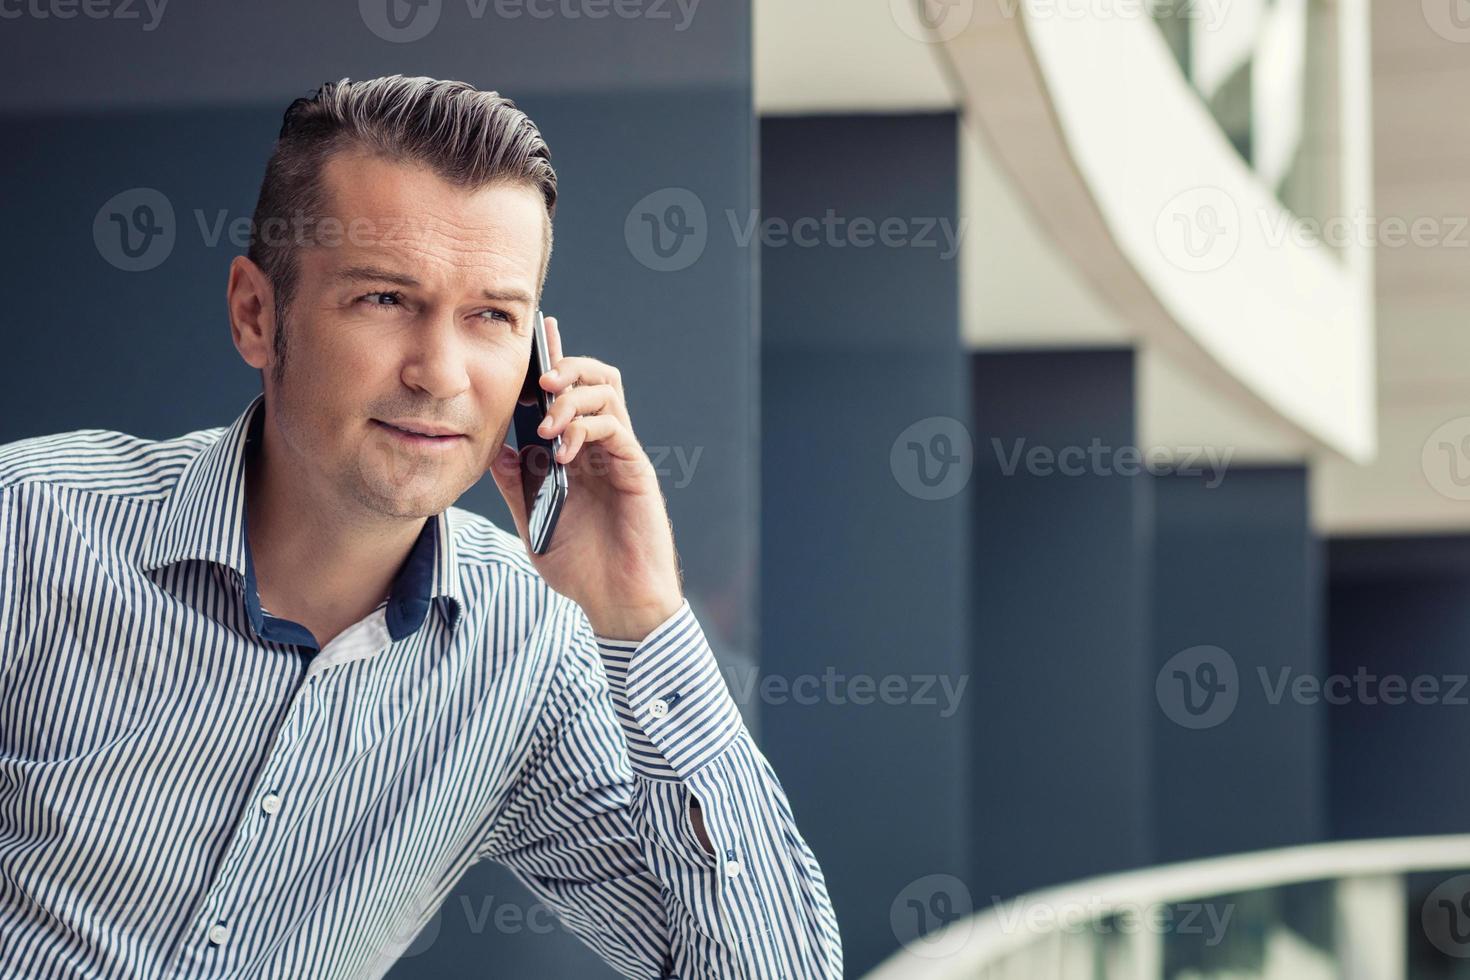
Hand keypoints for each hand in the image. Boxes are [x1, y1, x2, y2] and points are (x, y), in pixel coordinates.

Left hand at [488, 314, 683, 640]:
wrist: (616, 602)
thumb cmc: (581, 566)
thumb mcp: (533, 520)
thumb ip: (517, 483)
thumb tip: (493, 448)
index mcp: (577, 453)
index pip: (567, 395)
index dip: (552, 364)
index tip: (531, 342)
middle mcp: (601, 447)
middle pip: (595, 379)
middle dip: (566, 367)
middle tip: (540, 380)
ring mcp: (620, 455)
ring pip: (607, 393)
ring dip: (573, 395)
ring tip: (547, 419)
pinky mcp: (635, 470)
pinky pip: (616, 428)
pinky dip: (587, 428)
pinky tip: (564, 452)